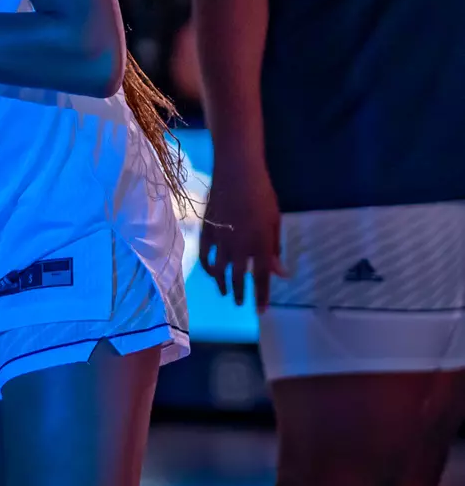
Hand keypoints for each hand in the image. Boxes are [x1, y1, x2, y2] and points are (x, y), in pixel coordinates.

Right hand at [199, 155, 286, 309]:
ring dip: (222, 284)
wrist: (237, 173)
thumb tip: (280, 273)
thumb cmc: (263, 195)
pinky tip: (210, 271)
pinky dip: (207, 266)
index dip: (262, 296)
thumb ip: (274, 249)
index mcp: (261, 245)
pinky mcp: (207, 231)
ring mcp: (221, 240)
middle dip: (240, 294)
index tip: (260, 311)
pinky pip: (204, 254)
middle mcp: (240, 247)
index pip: (263, 278)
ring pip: (219, 270)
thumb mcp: (275, 222)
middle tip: (240, 304)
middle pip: (239, 278)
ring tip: (224, 292)